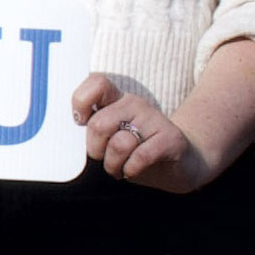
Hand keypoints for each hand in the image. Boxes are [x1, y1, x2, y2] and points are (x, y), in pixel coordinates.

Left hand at [74, 73, 215, 192]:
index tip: (81, 122)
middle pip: (99, 124)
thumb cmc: (139, 150)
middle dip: (95, 149)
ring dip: (113, 165)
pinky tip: (133, 171)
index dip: (81, 101)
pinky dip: (131, 170)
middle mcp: (136, 104)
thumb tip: (72, 137)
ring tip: (119, 168)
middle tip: (104, 157)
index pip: (96, 83)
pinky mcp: (170, 139)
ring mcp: (154, 120)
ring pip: (119, 144)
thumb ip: (95, 129)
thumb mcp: (114, 136)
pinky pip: (140, 157)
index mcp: (118, 99)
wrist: (182, 162)